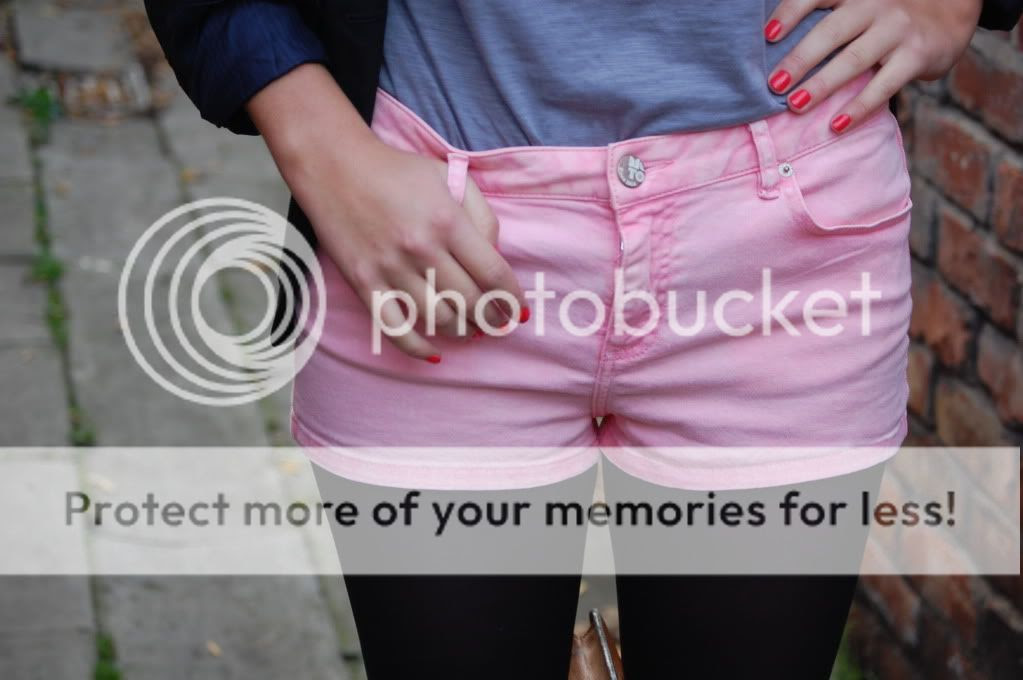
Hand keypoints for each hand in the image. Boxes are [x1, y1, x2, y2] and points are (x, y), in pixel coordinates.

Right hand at [248, 64, 525, 361]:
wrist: (334, 166)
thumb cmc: (397, 171)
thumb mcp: (449, 177)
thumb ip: (480, 215)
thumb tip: (495, 256)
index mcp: (447, 220)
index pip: (492, 273)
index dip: (511, 299)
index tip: (518, 311)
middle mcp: (421, 248)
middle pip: (469, 302)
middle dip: (490, 319)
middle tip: (497, 324)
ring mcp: (390, 268)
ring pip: (437, 319)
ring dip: (461, 331)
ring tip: (470, 330)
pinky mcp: (364, 283)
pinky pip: (394, 329)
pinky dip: (417, 348)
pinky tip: (433, 352)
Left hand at [765, 0, 982, 132]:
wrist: (954, 8)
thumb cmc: (888, 12)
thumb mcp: (860, 2)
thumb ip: (828, 16)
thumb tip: (773, 48)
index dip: (791, 13)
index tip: (767, 36)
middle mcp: (874, 5)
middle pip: (831, 32)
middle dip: (800, 59)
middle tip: (773, 84)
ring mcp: (897, 30)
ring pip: (854, 59)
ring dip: (822, 84)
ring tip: (795, 105)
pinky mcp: (916, 55)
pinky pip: (884, 85)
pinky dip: (859, 107)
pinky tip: (836, 124)